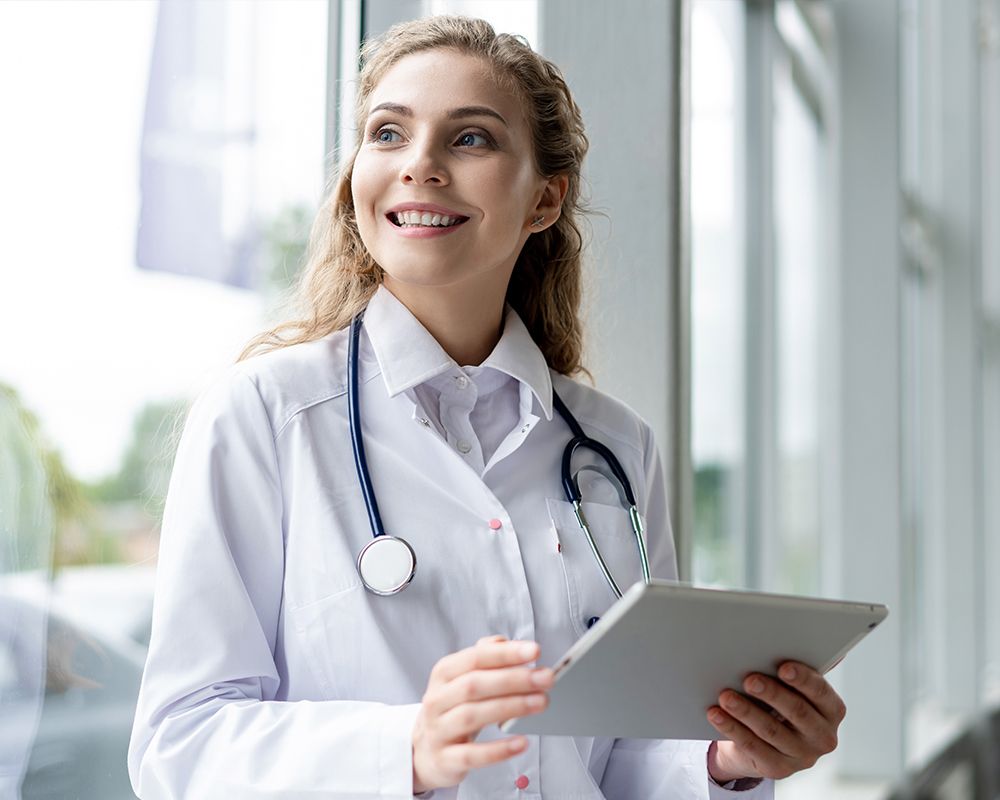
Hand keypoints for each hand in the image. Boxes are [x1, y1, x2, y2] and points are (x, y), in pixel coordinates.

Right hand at [412, 635, 553, 793]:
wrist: (424, 751)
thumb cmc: (452, 708)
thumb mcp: (462, 678)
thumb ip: (484, 657)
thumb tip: (505, 641)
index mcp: (444, 673)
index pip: (475, 658)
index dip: (505, 654)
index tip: (534, 651)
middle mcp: (437, 699)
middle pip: (475, 685)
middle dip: (514, 679)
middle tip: (545, 678)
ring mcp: (439, 730)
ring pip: (473, 716)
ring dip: (510, 707)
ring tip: (540, 702)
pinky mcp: (446, 759)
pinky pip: (473, 755)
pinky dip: (498, 749)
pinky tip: (522, 742)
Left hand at [705, 661, 845, 782]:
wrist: (763, 742)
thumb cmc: (778, 702)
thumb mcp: (791, 687)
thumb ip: (795, 667)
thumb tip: (797, 634)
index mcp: (832, 710)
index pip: (821, 692)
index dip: (803, 679)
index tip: (783, 667)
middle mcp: (823, 736)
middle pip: (797, 712)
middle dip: (772, 693)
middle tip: (749, 678)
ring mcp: (802, 756)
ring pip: (771, 730)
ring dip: (746, 711)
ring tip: (725, 695)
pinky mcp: (777, 769)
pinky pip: (752, 747)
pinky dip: (732, 728)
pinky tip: (716, 714)